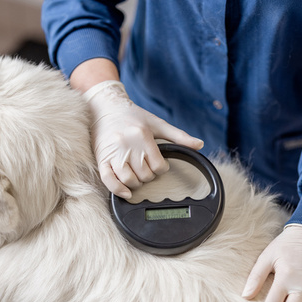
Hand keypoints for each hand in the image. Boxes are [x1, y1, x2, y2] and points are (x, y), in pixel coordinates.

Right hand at [84, 81, 203, 197]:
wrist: (106, 108)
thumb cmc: (134, 117)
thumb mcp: (158, 123)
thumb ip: (179, 136)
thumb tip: (200, 145)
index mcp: (142, 136)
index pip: (158, 166)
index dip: (161, 168)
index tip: (158, 164)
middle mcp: (127, 145)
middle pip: (144, 175)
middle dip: (149, 175)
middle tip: (147, 168)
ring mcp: (113, 153)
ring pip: (129, 180)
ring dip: (136, 183)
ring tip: (137, 176)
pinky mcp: (101, 159)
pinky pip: (108, 180)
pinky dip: (118, 189)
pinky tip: (126, 193)